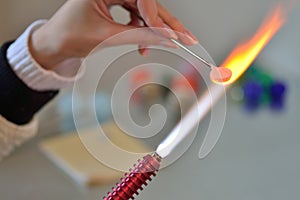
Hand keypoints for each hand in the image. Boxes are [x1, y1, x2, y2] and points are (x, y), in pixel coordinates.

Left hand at [29, 0, 197, 68]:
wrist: (54, 46)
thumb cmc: (69, 36)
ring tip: (160, 45)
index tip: (170, 35)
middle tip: (184, 37)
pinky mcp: (114, 6)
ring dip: (153, 29)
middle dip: (164, 23)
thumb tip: (166, 39)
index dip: (157, 17)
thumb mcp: (108, 37)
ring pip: (143, 10)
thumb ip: (140, 37)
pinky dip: (141, 30)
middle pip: (146, 3)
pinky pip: (135, 16)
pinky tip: (143, 43)